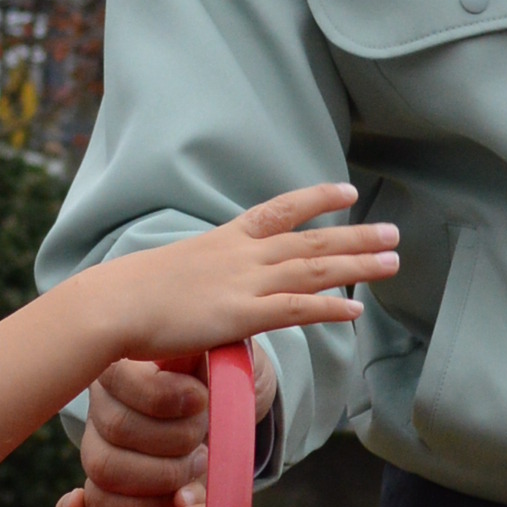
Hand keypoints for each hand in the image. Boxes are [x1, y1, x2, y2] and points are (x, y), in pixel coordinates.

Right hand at [55, 191, 394, 506]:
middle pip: (311, 240)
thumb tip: (207, 287)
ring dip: (357, 265)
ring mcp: (245, 284)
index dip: (316, 199)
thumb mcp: (173, 269)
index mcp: (225, 239)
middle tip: (393, 232)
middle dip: (356, 236)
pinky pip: (296, 309)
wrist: (113, 303)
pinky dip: (329, 307)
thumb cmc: (131, 292)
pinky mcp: (242, 316)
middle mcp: (242, 255)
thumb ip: (201, 274)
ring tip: (393, 262)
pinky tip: (357, 310)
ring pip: (314, 269)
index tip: (347, 190)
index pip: (279, 210)